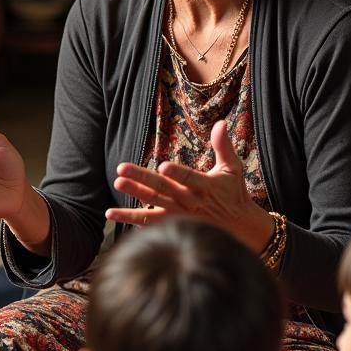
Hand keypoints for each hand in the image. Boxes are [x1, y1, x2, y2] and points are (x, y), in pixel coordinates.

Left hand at [106, 120, 273, 251]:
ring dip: (134, 195)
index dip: (177, 173)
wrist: (239, 228)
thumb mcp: (233, 169)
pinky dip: (129, 218)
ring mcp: (179, 215)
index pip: (190, 178)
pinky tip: (110, 213)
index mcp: (206, 187)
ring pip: (153, 205)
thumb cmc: (233, 193)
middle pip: (164, 189)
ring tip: (117, 184)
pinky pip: (147, 222)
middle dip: (142, 179)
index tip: (163, 166)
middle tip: (122, 169)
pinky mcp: (171, 223)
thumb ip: (223, 146)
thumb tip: (221, 122)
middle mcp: (190, 202)